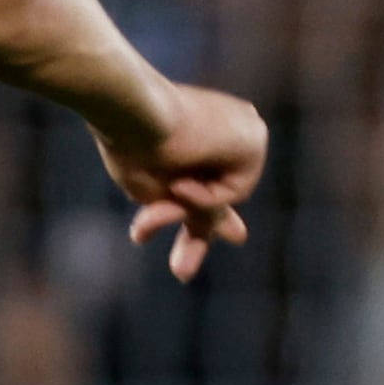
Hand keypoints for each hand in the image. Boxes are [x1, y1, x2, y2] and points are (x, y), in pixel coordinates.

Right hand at [96, 83, 264, 280]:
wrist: (131, 111)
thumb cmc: (129, 141)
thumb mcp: (158, 188)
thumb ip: (191, 209)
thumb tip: (236, 237)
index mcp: (203, 130)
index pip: (213, 178)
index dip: (209, 211)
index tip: (230, 238)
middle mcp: (228, 129)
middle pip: (221, 193)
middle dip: (198, 233)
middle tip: (182, 273)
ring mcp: (245, 132)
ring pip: (222, 198)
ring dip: (184, 212)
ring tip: (147, 215)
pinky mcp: (254, 138)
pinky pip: (233, 192)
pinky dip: (204, 197)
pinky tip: (180, 182)